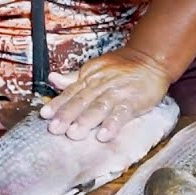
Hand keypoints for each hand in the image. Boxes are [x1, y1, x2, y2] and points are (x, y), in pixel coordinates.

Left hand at [39, 52, 171, 141]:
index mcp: (89, 78)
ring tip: (74, 134)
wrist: (150, 59)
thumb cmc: (121, 67)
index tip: (44, 115)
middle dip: (67, 115)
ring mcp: (117, 92)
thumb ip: (73, 78)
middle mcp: (100, 85)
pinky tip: (104, 135)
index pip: (70, 92)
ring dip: (86, 121)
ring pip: (98, 107)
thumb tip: (52, 79)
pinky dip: (113, 124)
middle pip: (81, 100)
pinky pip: (122, 113)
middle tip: (54, 129)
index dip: (57, 104)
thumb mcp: (95, 69)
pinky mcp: (134, 100)